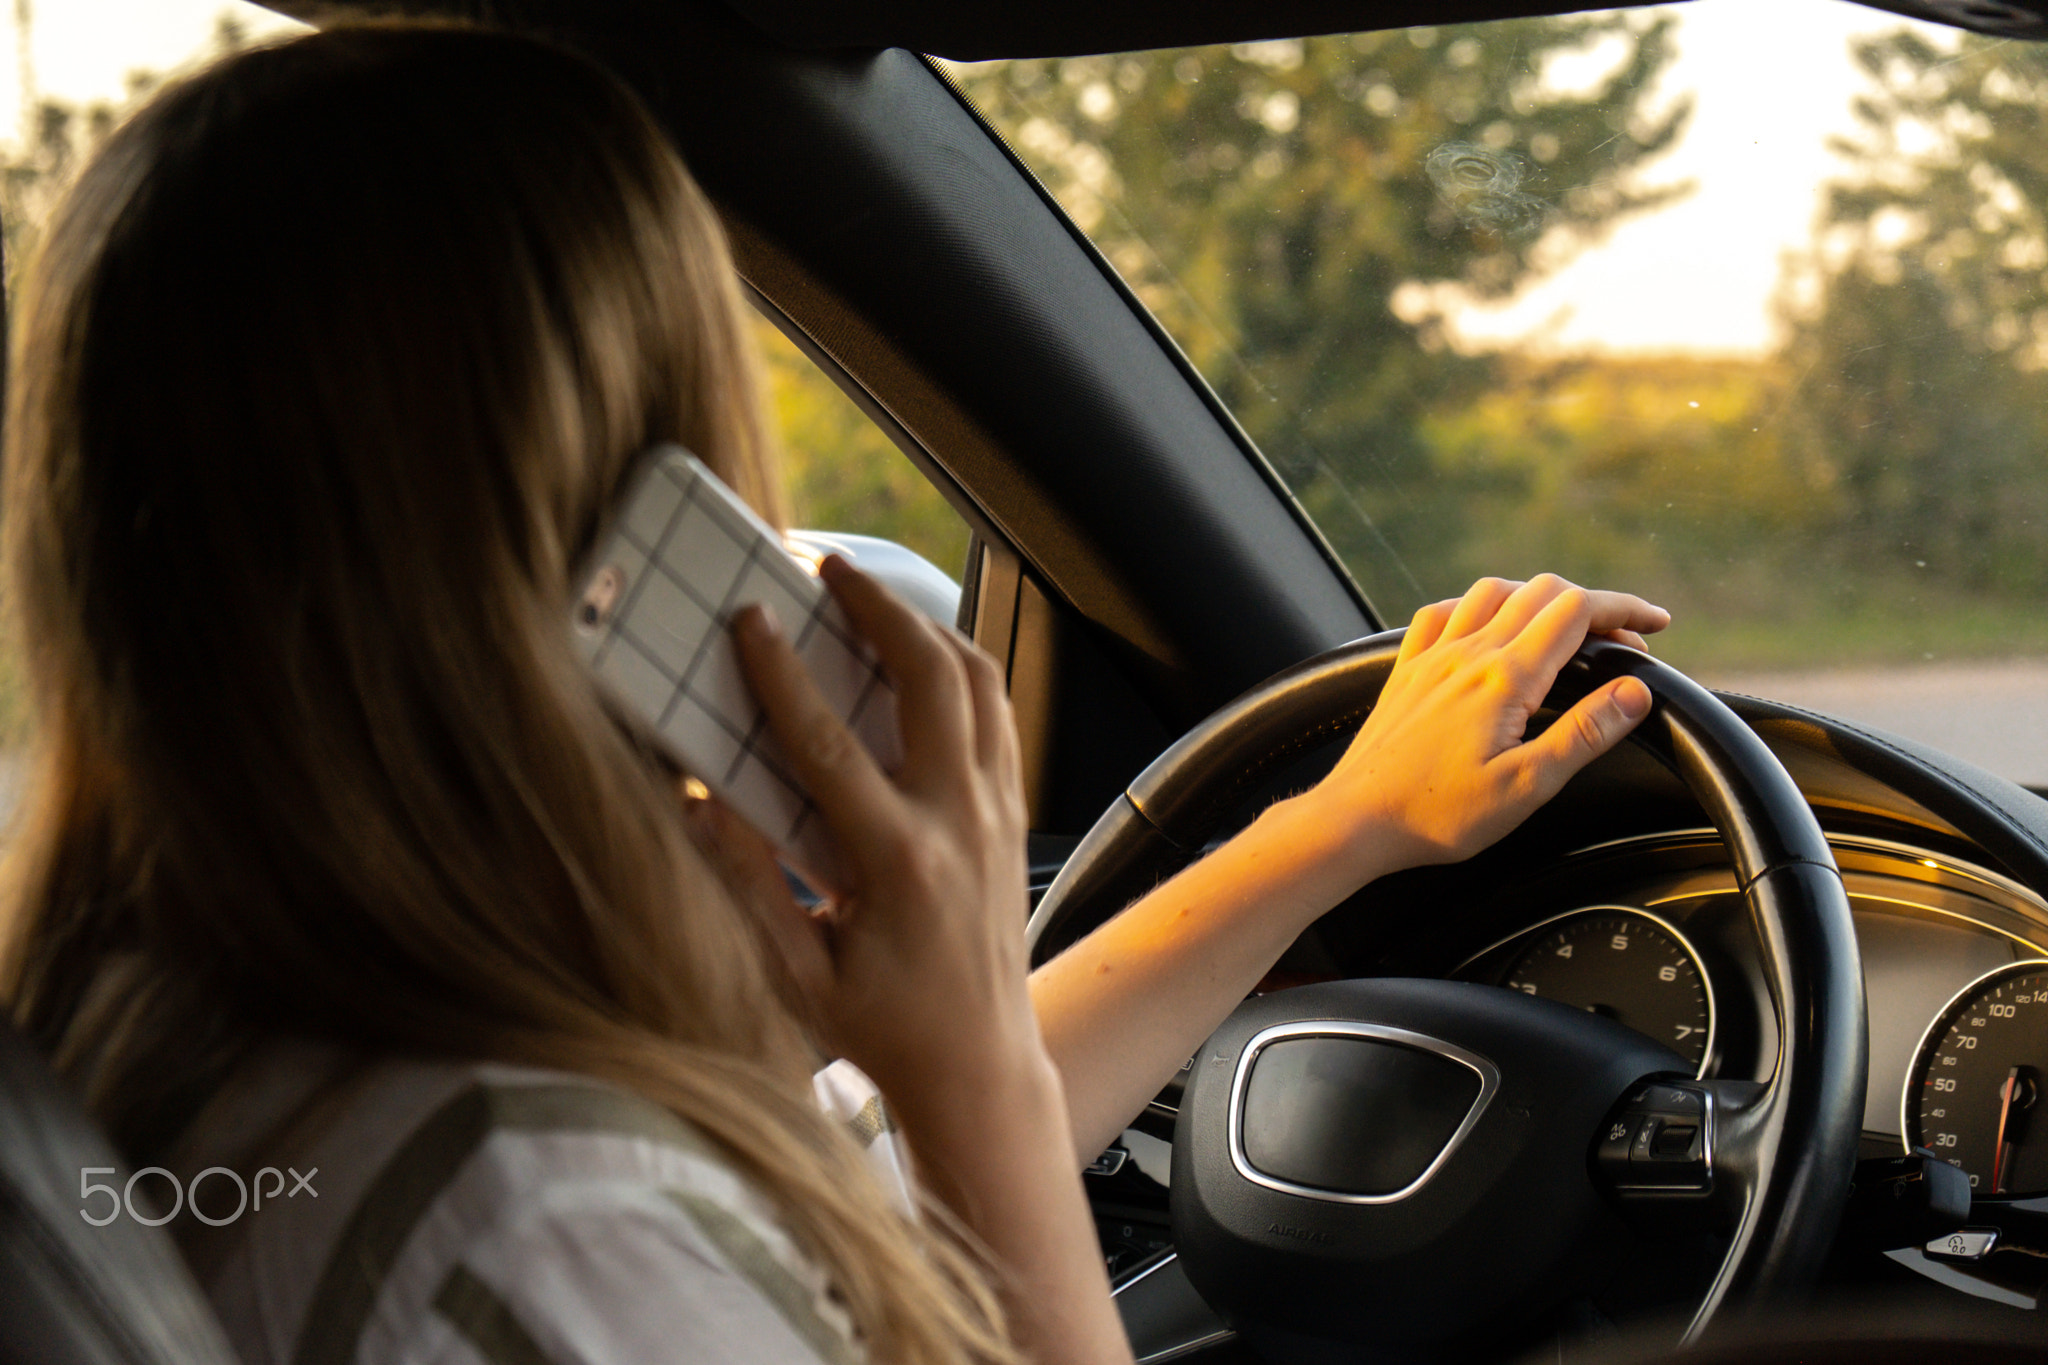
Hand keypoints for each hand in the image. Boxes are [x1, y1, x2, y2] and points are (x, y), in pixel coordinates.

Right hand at [722, 556, 1040, 1120]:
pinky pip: (996, 717)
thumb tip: (696, 807)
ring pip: (980, 684)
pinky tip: (924, 658)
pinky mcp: (1012, 817)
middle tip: (830, 568)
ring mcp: (996, 814)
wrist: (980, 1066)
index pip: (830, 744)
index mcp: (898, 862)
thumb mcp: (798, 977)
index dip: (782, 675)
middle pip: (933, 678)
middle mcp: (958, 823)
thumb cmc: (883, 1030)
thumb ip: (746, 889)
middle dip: (881, 608)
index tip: (750, 619)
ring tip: (876, 597)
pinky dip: (963, 671)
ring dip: (929, 627)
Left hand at [1305, 573, 1668, 878]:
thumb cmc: (1438, 813)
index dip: (1624, 610)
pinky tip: (1484, 625)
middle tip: (1621, 642)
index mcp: (1504, 677)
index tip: (1656, 623)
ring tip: (1563, 627)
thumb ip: (1584, 734)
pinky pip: (1442, 613)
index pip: (1577, 613)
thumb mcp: (1527, 786)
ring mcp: (1432, 657)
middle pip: (1542, 592)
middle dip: (1592, 605)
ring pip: (1492, 592)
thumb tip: (1635, 693)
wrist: (1356, 819)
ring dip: (1537, 597)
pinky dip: (1476, 606)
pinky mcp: (1406, 671)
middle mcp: (1467, 653)